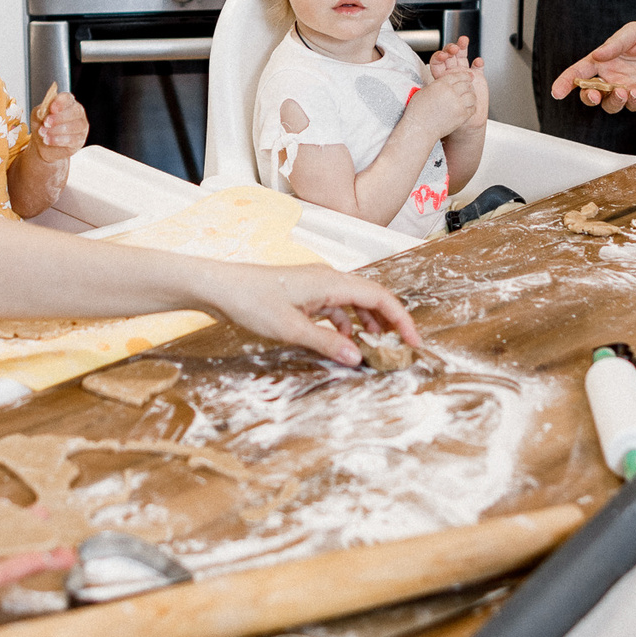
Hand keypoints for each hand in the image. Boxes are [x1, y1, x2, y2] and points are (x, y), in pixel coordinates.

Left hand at [31, 87, 87, 162]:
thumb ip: (40, 111)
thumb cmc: (43, 126)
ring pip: (74, 126)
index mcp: (67, 102)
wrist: (43, 143)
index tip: (51, 109)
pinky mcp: (80, 140)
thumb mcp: (37, 116)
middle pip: (75, 111)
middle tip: (46, 123)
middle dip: (59, 118)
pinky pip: (72, 139)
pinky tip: (48, 140)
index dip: (60, 102)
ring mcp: (81, 126)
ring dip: (56, 130)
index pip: (68, 98)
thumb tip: (43, 112)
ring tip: (44, 134)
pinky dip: (58, 140)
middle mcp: (77, 112)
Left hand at [202, 264, 416, 366]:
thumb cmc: (252, 301)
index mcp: (331, 281)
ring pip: (353, 304)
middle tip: (399, 349)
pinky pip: (335, 308)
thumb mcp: (291, 329)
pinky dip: (345, 325)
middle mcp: (328, 279)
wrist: (221, 287)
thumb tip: (357, 357)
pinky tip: (343, 341)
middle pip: (371, 298)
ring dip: (367, 325)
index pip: (380, 297)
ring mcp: (316, 285)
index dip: (401, 319)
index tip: (413, 342)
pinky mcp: (304, 294)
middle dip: (389, 323)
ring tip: (375, 348)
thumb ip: (327, 343)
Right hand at [410, 63, 482, 137]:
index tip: (469, 76)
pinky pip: (472, 108)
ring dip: (471, 96)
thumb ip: (436, 86)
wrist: (419, 129)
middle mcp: (451, 93)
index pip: (458, 75)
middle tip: (468, 87)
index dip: (465, 75)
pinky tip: (467, 107)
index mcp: (441, 84)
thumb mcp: (423, 91)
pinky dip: (471, 107)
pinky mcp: (462, 116)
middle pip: (467, 85)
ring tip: (468, 98)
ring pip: (472, 96)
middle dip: (468, 85)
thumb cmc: (418, 112)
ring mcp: (458, 105)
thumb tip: (443, 84)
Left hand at [428, 38, 492, 130]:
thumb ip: (433, 95)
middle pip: (450, 55)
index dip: (440, 56)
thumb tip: (424, 91)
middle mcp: (452, 73)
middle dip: (451, 48)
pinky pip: (477, 67)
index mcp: (441, 77)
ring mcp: (464, 73)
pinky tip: (477, 61)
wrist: (465, 124)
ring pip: (462, 56)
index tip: (442, 55)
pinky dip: (478, 63)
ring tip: (464, 41)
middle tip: (454, 48)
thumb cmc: (449, 115)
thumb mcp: (438, 104)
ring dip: (463, 47)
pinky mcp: (477, 77)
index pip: (438, 62)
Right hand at [550, 20, 635, 113]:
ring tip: (621, 92)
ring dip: (610, 101)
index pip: (581, 71)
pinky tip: (635, 93)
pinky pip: (632, 106)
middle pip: (590, 93)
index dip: (567, 81)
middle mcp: (614, 76)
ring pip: (609, 103)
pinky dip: (631, 103)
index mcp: (606, 59)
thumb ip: (616, 43)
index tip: (558, 91)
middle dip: (586, 96)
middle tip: (592, 94)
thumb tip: (598, 54)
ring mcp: (628, 89)